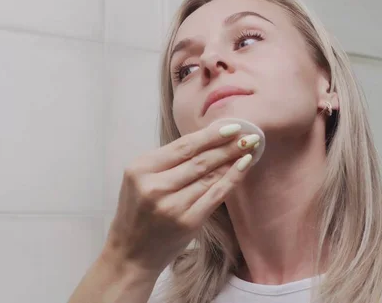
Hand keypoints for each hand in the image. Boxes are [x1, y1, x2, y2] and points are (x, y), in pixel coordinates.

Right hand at [105, 122, 260, 274]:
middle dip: (227, 145)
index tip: (232, 126)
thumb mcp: (141, 180)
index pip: (183, 146)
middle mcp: (155, 186)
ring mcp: (172, 206)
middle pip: (199, 160)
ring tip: (250, 147)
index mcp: (140, 169)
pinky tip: (244, 166)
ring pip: (209, 176)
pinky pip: (215, 195)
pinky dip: (232, 178)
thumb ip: (168, 162)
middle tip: (249, 134)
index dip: (211, 135)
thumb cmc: (138, 213)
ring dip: (232, 159)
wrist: (131, 254)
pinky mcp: (187, 222)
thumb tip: (208, 140)